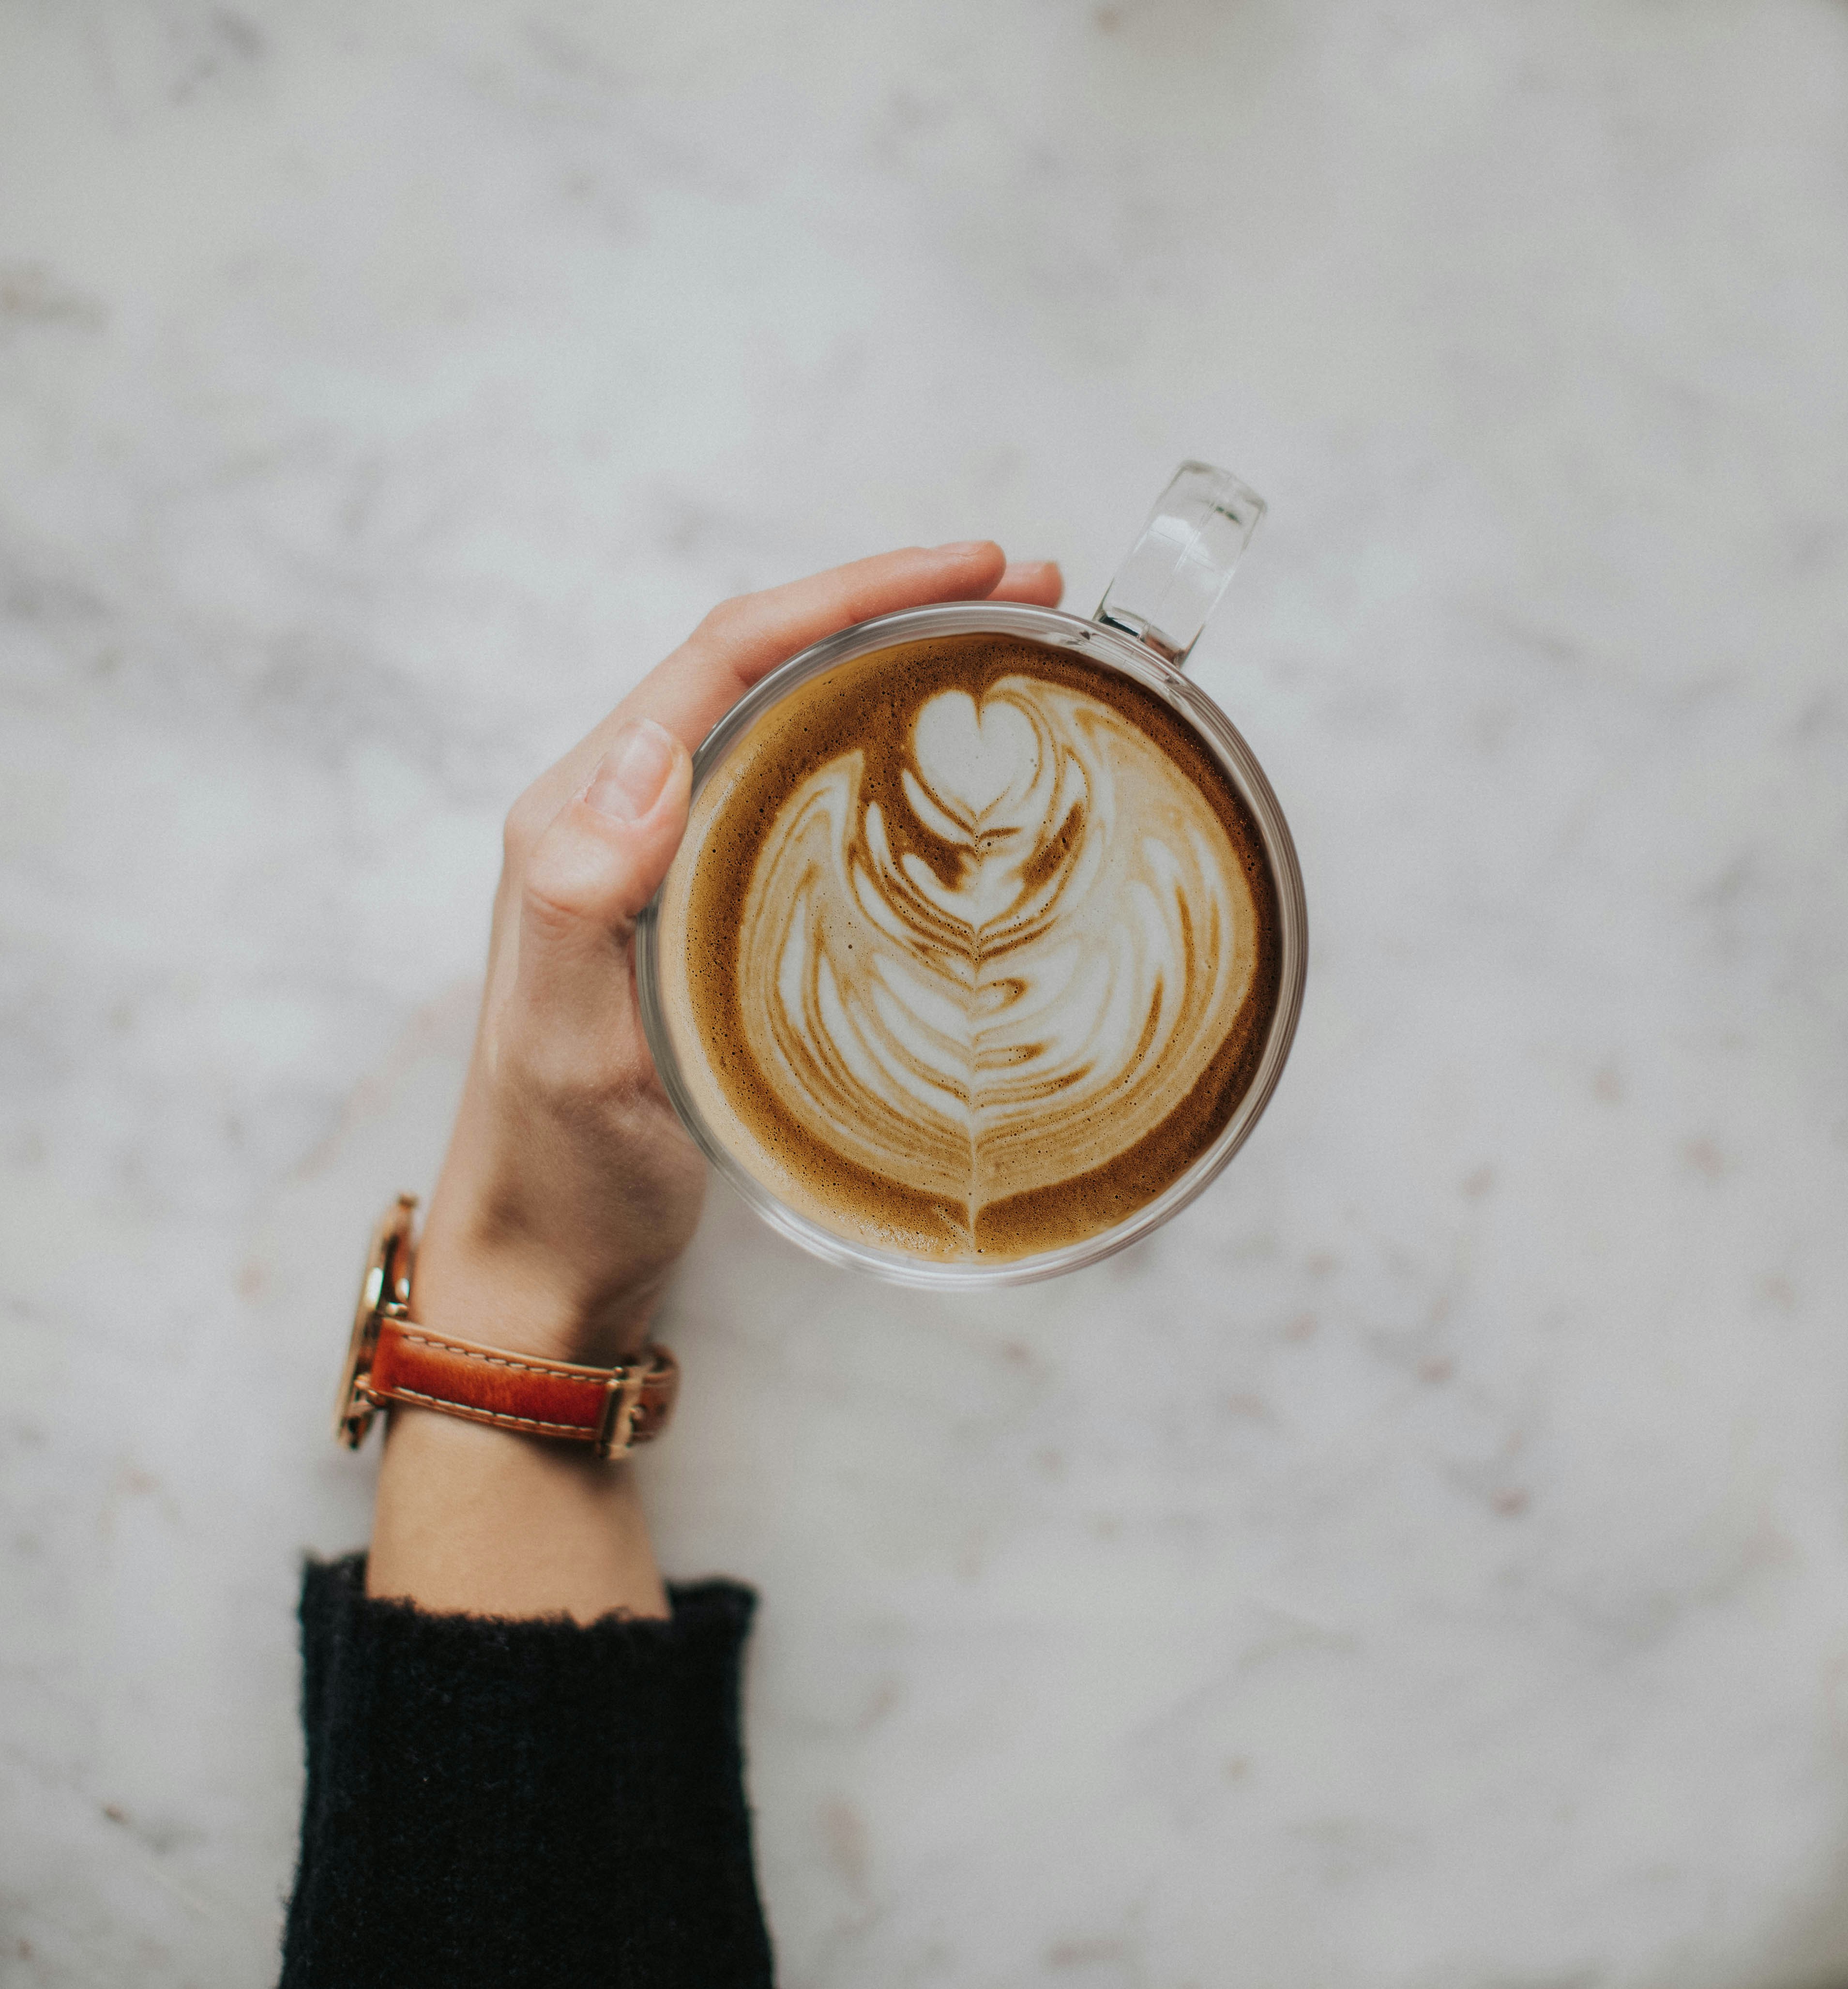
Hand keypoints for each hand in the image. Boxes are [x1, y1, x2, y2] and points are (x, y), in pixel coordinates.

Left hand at [409, 543, 1064, 1367]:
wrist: (550, 1261)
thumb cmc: (557, 1167)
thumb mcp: (559, 1047)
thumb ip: (576, 902)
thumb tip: (644, 756)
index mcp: (581, 816)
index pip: (725, 657)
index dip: (849, 594)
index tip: (970, 571)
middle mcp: (625, 817)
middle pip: (768, 665)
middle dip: (894, 607)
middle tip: (1028, 590)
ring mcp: (672, 863)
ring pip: (792, 722)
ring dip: (896, 668)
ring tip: (1015, 647)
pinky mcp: (715, 912)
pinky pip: (803, 799)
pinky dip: (883, 756)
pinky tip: (951, 771)